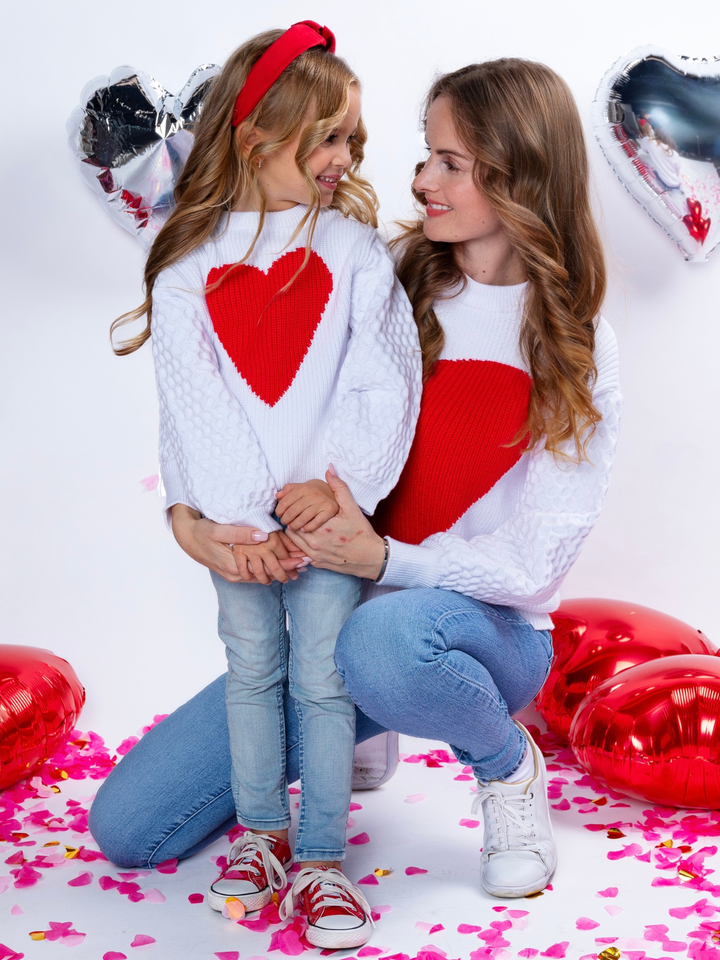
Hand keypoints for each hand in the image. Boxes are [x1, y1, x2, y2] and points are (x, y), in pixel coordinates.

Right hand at [170, 505, 307, 582]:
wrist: (187, 538)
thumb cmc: (202, 532)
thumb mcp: (218, 531)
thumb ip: (240, 535)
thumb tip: (262, 535)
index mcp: (235, 565)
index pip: (268, 568)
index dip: (287, 564)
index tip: (303, 558)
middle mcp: (237, 574)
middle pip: (269, 575)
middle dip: (288, 569)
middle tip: (307, 562)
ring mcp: (236, 574)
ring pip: (264, 575)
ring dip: (280, 570)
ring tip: (300, 564)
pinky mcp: (236, 571)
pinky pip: (257, 573)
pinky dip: (270, 568)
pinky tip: (281, 563)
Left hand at [276, 478, 338, 531]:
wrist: (334, 492)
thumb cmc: (315, 491)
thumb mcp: (303, 487)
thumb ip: (289, 489)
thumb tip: (277, 496)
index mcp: (304, 488)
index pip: (286, 501)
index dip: (279, 510)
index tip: (279, 514)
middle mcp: (313, 494)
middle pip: (293, 511)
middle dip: (286, 519)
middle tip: (285, 522)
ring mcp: (322, 503)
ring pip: (303, 518)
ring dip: (294, 525)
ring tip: (292, 527)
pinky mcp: (330, 510)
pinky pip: (315, 523)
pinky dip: (307, 528)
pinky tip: (303, 529)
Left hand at [284, 469, 385, 579]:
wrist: (370, 557)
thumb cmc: (361, 533)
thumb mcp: (352, 508)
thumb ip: (339, 488)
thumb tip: (330, 470)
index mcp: (320, 528)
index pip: (294, 517)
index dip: (294, 510)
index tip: (297, 507)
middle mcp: (314, 544)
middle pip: (291, 530)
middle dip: (293, 522)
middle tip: (296, 515)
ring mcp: (315, 556)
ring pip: (293, 544)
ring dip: (295, 535)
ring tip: (301, 525)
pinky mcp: (317, 564)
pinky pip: (301, 555)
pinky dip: (300, 547)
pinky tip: (308, 540)